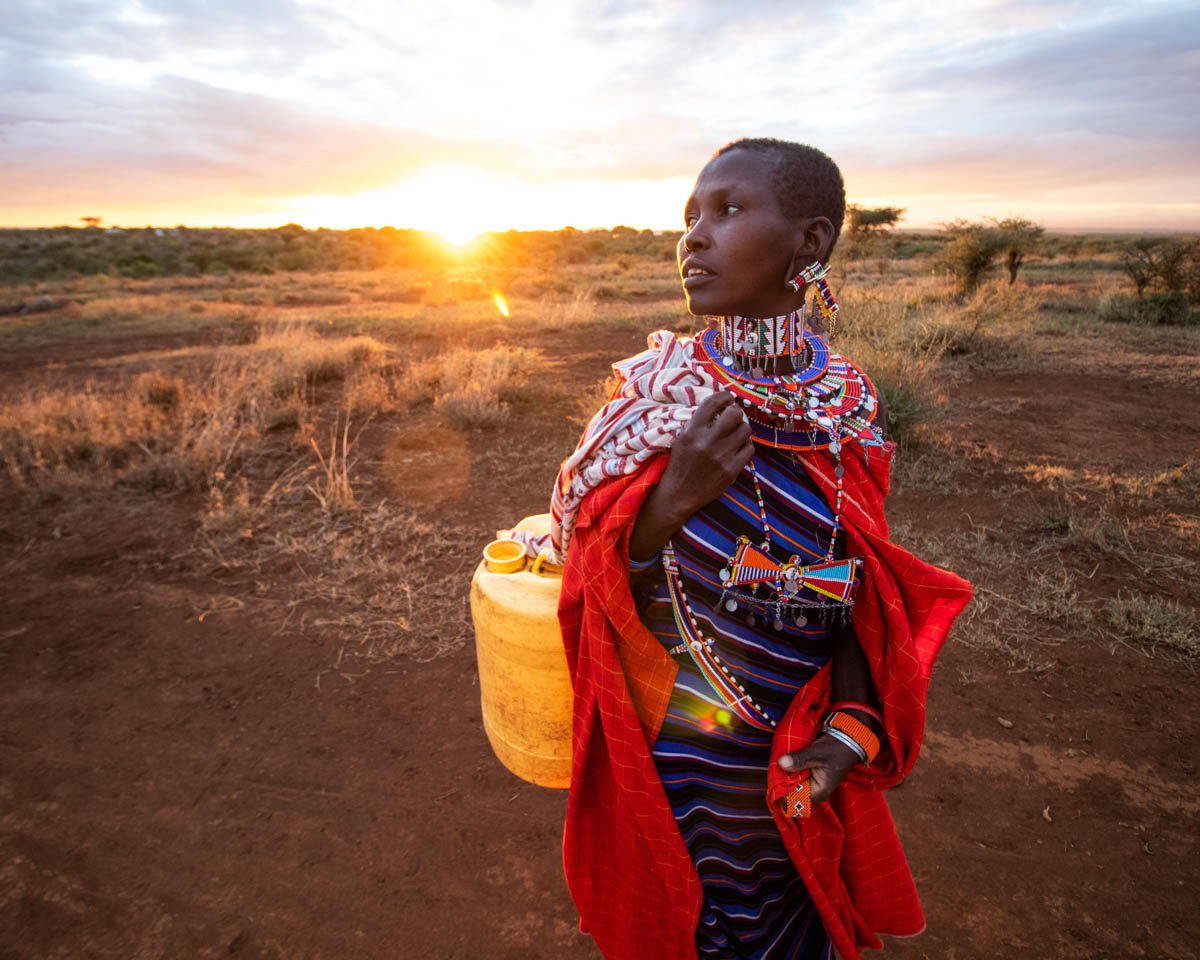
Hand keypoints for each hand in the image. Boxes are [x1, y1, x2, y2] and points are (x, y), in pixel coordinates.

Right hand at [658, 391, 752, 518]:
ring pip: (745, 430)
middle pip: (734, 414)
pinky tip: (737, 449)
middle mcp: (707, 442)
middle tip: (733, 416)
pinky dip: (745, 446)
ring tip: (735, 434)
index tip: (728, 398)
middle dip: (736, 412)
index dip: (724, 396)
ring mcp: (721, 456)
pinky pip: (749, 449)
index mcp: (692, 432)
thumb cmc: (680, 465)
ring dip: (742, 429)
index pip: (713, 403)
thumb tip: (721, 407)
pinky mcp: (731, 470)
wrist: (678, 495)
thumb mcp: (682, 439)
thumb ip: (698, 423)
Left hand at [777, 735, 860, 804]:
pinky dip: (790, 769)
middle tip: (776, 763)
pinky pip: (795, 776)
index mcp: (818, 793)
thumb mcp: (816, 753)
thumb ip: (799, 760)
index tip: (774, 773)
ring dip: (785, 772)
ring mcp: (812, 785)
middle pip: (790, 792)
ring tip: (780, 760)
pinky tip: (786, 759)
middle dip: (781, 779)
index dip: (780, 788)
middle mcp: (814, 793)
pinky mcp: (810, 776)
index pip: (792, 799)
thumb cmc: (836, 749)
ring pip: (791, 783)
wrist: (848, 740)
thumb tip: (781, 763)